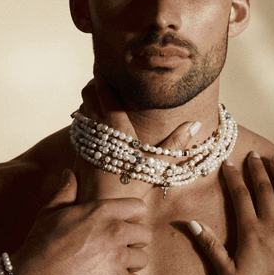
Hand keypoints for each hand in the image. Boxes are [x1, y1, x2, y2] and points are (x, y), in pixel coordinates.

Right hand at [11, 169, 149, 274]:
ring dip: (128, 265)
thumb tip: (69, 172)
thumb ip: (65, 191)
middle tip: (113, 250)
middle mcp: (115, 231)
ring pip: (141, 260)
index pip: (138, 208)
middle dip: (132, 242)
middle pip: (144, 234)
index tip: (121, 226)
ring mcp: (119, 258)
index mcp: (101, 211)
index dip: (131, 218)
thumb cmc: (40, 246)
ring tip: (106, 268)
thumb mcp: (50, 213)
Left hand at [74, 79, 199, 200]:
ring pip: (82, 109)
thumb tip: (195, 124)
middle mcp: (96, 129)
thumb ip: (176, 143)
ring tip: (103, 101)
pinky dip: (86, 120)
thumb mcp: (157, 165)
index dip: (103, 76)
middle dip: (95, 85)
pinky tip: (97, 127)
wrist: (100, 207)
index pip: (103, 90)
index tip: (108, 67)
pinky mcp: (78, 151)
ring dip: (90, 102)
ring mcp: (85, 139)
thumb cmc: (131, 187)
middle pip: (87, 94)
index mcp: (115, 126)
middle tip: (108, 82)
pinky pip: (79, 127)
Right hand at [189, 152, 273, 274]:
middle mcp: (272, 226)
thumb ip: (209, 245)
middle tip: (252, 155)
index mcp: (251, 231)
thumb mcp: (225, 272)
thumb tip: (190, 223)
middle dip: (256, 170)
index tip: (227, 163)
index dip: (233, 178)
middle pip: (264, 190)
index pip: (240, 196)